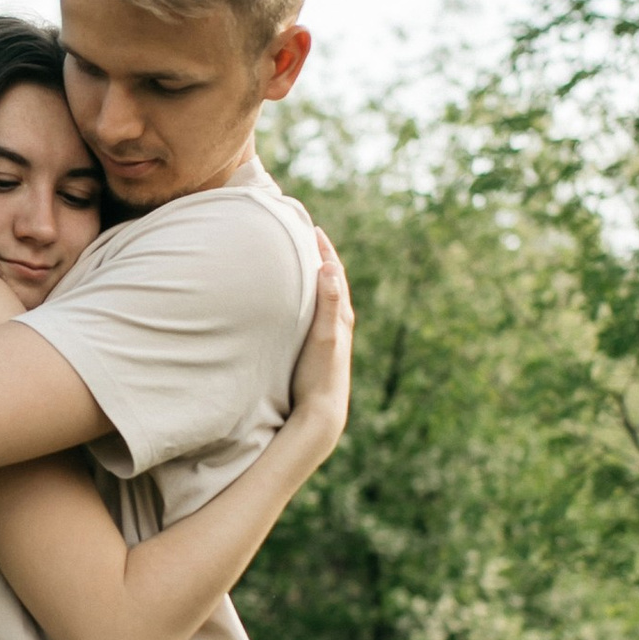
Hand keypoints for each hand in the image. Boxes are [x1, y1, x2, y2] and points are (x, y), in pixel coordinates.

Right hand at [284, 232, 355, 460]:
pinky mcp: (320, 348)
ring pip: (324, 297)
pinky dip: (309, 299)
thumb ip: (328, 301)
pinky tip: (297, 304)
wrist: (321, 412)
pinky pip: (316, 314)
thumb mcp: (324, 335)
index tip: (312, 227)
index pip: (334, 272)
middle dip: (320, 257)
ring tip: (300, 262)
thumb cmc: (320, 374)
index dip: (324, 249)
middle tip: (304, 235)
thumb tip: (330, 265)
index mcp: (341, 315)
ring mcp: (330, 336)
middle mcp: (339, 323)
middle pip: (331, 281)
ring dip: (315, 277)